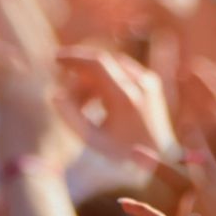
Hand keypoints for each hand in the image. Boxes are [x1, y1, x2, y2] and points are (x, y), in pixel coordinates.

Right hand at [59, 51, 178, 166]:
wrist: (160, 157)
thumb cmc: (123, 152)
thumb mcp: (93, 139)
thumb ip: (71, 117)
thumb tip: (55, 95)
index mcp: (125, 97)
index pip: (96, 63)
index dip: (74, 58)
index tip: (56, 59)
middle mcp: (140, 84)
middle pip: (103, 62)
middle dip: (81, 69)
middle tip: (66, 88)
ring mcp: (149, 81)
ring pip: (112, 65)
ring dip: (94, 76)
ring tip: (83, 103)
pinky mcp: (152, 82)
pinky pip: (123, 71)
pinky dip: (107, 79)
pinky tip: (98, 99)